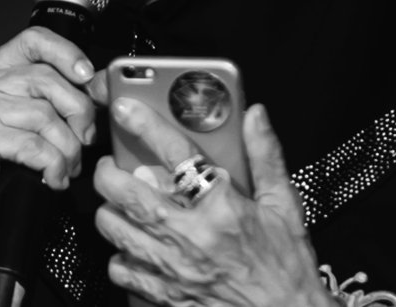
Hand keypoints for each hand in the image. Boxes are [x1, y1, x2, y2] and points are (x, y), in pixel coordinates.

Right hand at [0, 27, 101, 240]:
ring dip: (68, 147)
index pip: (32, 41)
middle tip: (86, 138)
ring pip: (44, 116)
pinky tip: (54, 178)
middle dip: (77, 110)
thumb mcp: (26, 114)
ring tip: (69, 165)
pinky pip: (33, 147)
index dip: (65, 52)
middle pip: (45, 79)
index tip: (86, 74)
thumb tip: (94, 88)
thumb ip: (51, 94)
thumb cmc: (2, 157)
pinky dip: (53, 165)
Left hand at [93, 100, 335, 306]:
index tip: (126, 107)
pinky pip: (121, 270)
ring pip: (115, 229)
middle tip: (112, 163)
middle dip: (109, 171)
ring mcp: (174, 268)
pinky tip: (132, 245)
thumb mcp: (284, 205)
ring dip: (109, 209)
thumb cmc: (286, 267)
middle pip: (127, 193)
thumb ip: (265, 156)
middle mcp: (191, 236)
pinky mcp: (165, 295)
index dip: (145, 124)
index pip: (175, 153)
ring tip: (118, 201)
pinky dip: (119, 254)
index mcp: (222, 207)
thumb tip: (254, 116)